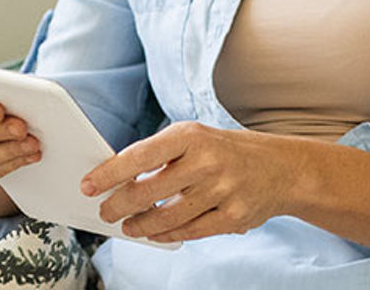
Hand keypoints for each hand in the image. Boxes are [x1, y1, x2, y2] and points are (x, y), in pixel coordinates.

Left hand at [80, 121, 302, 243]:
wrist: (281, 168)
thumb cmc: (224, 151)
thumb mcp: (194, 138)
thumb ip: (159, 155)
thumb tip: (117, 179)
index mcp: (192, 135)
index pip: (140, 155)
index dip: (110, 173)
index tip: (88, 185)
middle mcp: (207, 161)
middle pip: (148, 191)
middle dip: (119, 205)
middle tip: (104, 211)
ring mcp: (223, 191)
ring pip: (167, 217)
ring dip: (140, 226)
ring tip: (127, 226)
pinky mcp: (234, 217)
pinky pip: (190, 232)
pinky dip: (167, 235)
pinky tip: (154, 234)